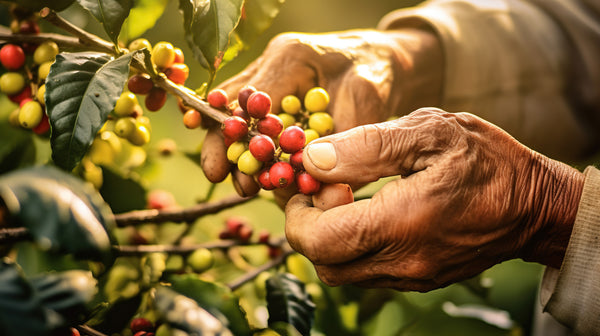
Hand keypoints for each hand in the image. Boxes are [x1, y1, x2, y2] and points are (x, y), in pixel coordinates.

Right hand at [200, 28, 442, 199]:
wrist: (386, 60)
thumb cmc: (377, 74)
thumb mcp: (366, 102)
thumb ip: (339, 139)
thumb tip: (311, 180)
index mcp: (291, 59)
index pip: (248, 100)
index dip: (231, 137)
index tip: (220, 170)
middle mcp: (273, 65)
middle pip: (234, 108)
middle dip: (226, 148)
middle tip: (227, 182)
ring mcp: (274, 79)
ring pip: (241, 117)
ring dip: (242, 153)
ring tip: (248, 185)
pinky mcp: (280, 95)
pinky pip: (259, 124)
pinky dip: (260, 150)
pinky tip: (264, 174)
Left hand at [285, 108, 584, 291]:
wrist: (535, 204)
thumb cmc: (486, 160)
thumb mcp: (430, 133)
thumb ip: (366, 147)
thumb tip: (312, 159)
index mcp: (403, 222)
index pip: (320, 240)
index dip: (298, 212)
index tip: (309, 182)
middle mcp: (404, 260)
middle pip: (324, 262)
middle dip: (310, 224)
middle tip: (331, 188)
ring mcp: (412, 276)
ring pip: (342, 272)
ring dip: (330, 237)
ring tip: (352, 198)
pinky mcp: (419, 279)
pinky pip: (366, 272)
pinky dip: (353, 246)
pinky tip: (371, 214)